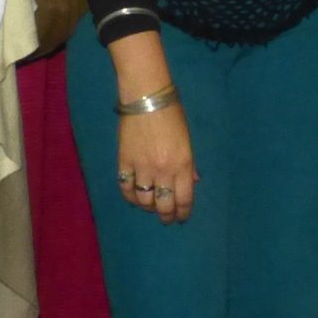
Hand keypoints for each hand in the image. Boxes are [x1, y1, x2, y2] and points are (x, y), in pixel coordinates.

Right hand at [117, 106, 197, 223]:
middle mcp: (163, 170)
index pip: (184, 198)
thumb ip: (189, 164)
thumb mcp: (187, 140)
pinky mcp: (124, 163)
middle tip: (166, 218)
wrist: (146, 98)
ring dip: (148, 207)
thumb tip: (192, 182)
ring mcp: (142, 168)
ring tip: (151, 207)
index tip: (182, 217)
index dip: (183, 212)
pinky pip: (126, 188)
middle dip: (166, 216)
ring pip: (144, 200)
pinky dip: (130, 197)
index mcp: (183, 164)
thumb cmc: (172, 115)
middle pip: (164, 204)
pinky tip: (134, 198)